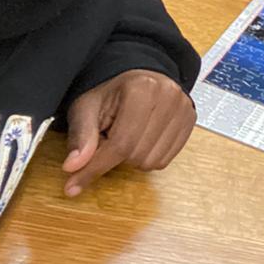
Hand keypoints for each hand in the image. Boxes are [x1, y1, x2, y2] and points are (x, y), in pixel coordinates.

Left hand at [62, 70, 195, 196]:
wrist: (138, 78)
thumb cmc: (111, 94)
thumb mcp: (86, 108)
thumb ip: (81, 137)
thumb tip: (73, 167)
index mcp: (141, 89)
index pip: (120, 143)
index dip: (95, 168)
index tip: (73, 185)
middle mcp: (168, 96)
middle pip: (136, 155)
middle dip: (114, 157)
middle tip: (107, 140)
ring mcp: (183, 109)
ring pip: (151, 162)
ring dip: (132, 158)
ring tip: (126, 137)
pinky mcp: (190, 121)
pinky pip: (165, 161)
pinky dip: (147, 157)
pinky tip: (141, 140)